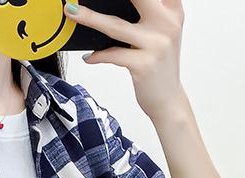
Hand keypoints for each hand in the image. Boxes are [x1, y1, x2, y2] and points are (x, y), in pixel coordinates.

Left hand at [64, 0, 185, 120]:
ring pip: (115, 26)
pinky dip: (98, 55)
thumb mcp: (159, 34)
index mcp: (172, 11)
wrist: (168, 100)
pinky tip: (89, 57)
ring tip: (73, 13)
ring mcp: (156, 44)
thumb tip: (109, 6)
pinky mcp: (144, 64)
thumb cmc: (158, 65)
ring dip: (90, 19)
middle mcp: (167, 24)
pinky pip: (113, 55)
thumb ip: (146, 15)